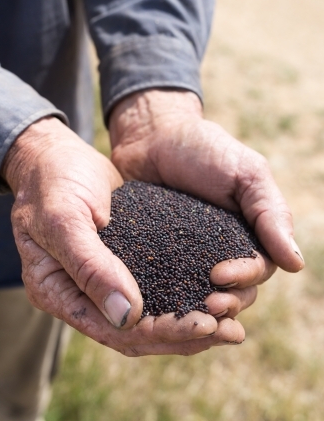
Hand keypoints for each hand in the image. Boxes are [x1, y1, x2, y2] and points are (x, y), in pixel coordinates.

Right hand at [1, 117, 235, 355]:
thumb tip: (126, 318)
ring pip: (148, 315)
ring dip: (188, 321)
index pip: (112, 329)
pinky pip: (155, 287)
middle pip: (135, 332)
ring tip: (231, 324)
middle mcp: (81, 294)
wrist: (55, 156)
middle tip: (231, 332)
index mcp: (57, 293)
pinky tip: (214, 291)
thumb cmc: (52, 182)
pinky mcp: (123, 261)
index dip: (160, 332)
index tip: (205, 325)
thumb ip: (90, 267)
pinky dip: (183, 294)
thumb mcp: (64, 219)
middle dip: (183, 335)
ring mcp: (102, 280)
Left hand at [109, 89, 303, 342]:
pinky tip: (162, 307)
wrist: (151, 137)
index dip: (246, 277)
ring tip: (190, 311)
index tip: (220, 275)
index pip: (259, 267)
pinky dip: (170, 297)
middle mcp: (223, 247)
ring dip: (203, 307)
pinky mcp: (161, 255)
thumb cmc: (202, 149)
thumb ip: (270, 214)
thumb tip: (296, 264)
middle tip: (207, 304)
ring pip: (205, 292)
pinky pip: (169, 282)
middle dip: (227, 300)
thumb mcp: (245, 174)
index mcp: (249, 230)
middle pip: (237, 288)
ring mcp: (190, 253)